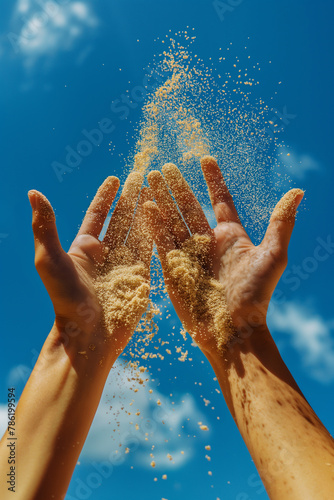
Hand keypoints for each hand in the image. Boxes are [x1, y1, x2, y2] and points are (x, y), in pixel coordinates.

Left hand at [28, 173, 151, 363]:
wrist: (90, 333)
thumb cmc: (66, 299)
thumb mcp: (50, 259)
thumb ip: (45, 226)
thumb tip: (33, 192)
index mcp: (85, 248)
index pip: (98, 215)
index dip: (106, 196)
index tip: (115, 178)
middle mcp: (107, 254)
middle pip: (121, 218)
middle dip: (131, 197)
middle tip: (142, 174)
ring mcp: (126, 264)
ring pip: (139, 229)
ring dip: (147, 209)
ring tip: (157, 189)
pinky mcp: (142, 275)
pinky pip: (151, 247)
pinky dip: (157, 229)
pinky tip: (164, 213)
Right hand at [144, 156, 302, 353]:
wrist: (233, 330)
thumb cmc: (255, 295)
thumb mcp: (273, 256)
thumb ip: (281, 223)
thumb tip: (298, 191)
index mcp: (231, 237)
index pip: (219, 200)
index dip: (212, 179)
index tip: (205, 158)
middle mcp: (208, 243)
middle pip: (189, 207)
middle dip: (177, 186)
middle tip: (164, 167)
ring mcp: (189, 255)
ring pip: (172, 220)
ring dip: (161, 199)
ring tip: (150, 179)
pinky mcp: (173, 268)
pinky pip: (161, 241)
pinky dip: (154, 223)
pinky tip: (146, 205)